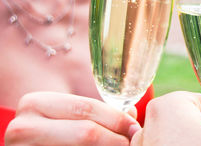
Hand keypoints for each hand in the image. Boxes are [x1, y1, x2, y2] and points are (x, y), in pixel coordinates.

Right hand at [5, 92, 140, 145]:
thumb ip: (97, 110)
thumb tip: (131, 115)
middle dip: (114, 137)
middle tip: (132, 141)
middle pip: (85, 132)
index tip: (134, 127)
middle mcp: (23, 127)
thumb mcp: (70, 112)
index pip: (85, 108)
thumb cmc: (53, 126)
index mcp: (35, 103)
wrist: (31, 140)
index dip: (115, 118)